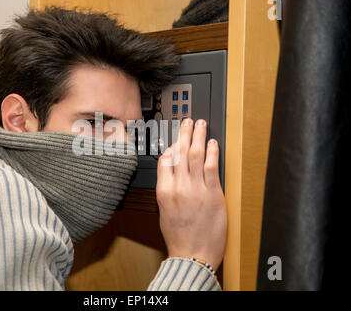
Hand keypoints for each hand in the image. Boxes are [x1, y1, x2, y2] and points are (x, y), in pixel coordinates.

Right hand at [156, 118, 226, 270]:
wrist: (193, 255)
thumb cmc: (179, 237)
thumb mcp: (164, 212)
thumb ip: (168, 190)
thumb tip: (174, 174)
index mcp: (164, 192)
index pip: (165, 160)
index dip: (171, 146)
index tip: (176, 140)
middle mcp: (179, 188)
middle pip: (180, 153)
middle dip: (184, 134)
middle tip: (187, 121)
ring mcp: (197, 190)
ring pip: (195, 155)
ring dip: (198, 137)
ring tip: (200, 124)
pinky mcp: (213, 194)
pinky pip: (211, 167)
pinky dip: (212, 153)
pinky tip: (212, 143)